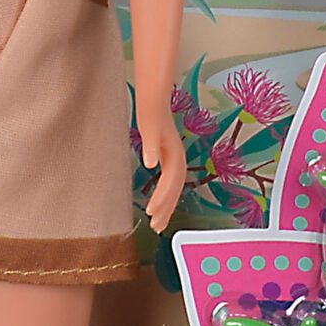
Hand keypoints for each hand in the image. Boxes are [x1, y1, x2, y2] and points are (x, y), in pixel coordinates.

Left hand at [136, 105, 186, 230]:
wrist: (154, 99)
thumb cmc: (151, 112)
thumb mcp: (149, 128)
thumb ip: (150, 146)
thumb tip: (151, 163)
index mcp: (174, 155)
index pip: (171, 183)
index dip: (162, 199)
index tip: (152, 214)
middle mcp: (177, 158)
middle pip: (176, 189)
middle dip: (167, 208)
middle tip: (156, 226)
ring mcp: (173, 158)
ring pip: (174, 187)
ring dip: (167, 204)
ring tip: (158, 220)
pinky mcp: (167, 157)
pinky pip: (169, 180)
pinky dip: (165, 193)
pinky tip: (158, 200)